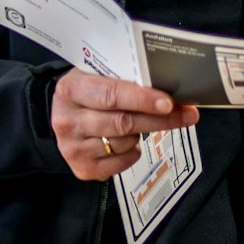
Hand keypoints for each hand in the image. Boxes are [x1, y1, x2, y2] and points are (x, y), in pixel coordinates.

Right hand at [50, 69, 198, 181]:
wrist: (58, 114)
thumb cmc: (87, 91)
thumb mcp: (97, 75)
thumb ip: (124, 79)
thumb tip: (166, 88)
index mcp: (72, 89)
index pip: (112, 95)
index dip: (143, 99)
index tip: (168, 103)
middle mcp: (68, 120)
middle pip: (123, 122)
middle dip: (159, 119)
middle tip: (186, 115)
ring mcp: (72, 147)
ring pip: (124, 142)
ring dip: (140, 133)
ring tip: (137, 122)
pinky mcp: (81, 168)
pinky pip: (120, 163)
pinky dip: (132, 152)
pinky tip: (128, 142)